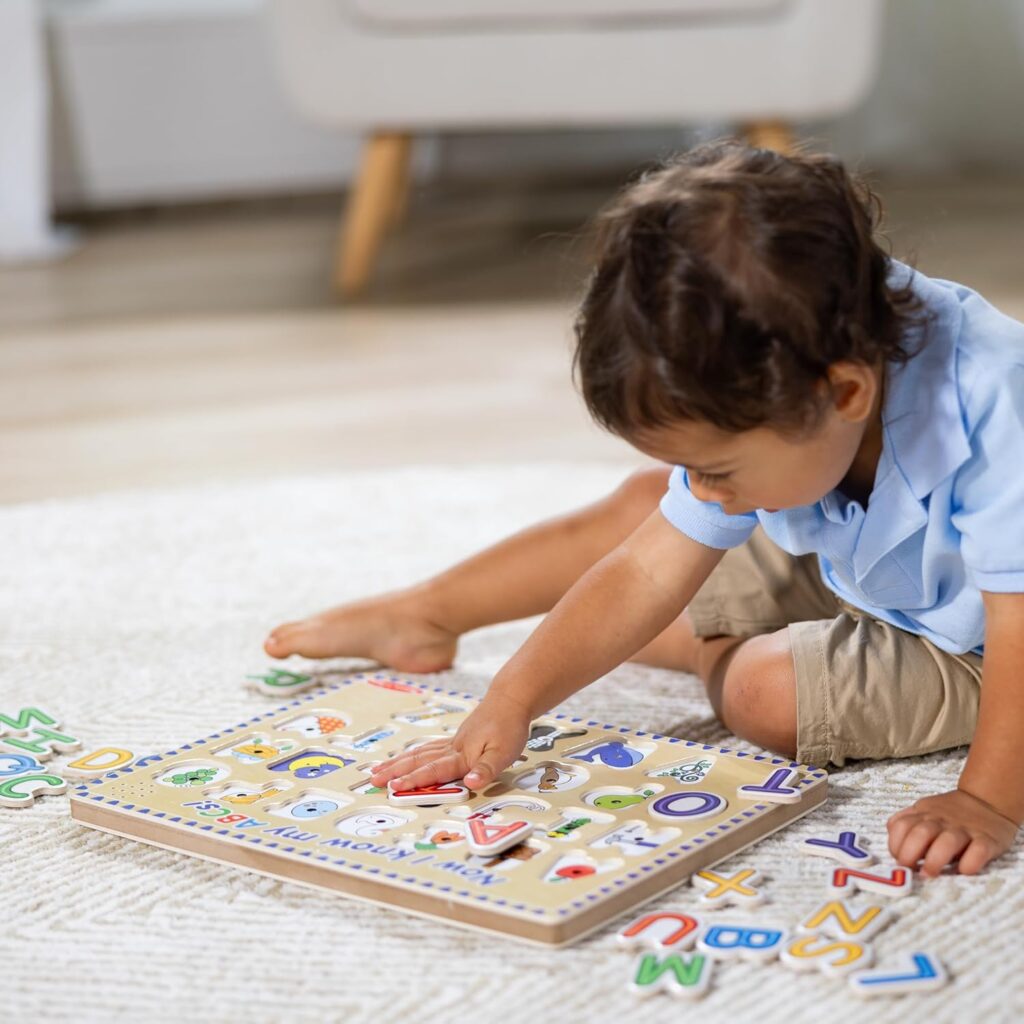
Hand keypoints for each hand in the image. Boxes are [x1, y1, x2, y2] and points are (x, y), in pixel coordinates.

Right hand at [369, 694, 531, 792]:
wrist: (510, 699)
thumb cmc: (509, 727)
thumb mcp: (504, 753)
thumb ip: (486, 770)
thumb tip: (470, 784)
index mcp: (462, 755)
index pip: (434, 770)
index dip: (414, 781)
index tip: (394, 787)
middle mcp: (452, 748)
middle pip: (418, 760)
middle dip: (395, 772)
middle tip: (373, 780)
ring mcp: (452, 742)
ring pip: (419, 753)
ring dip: (398, 763)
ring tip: (378, 770)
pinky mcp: (455, 739)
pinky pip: (427, 748)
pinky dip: (412, 754)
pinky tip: (406, 758)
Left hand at [887, 787, 1019, 876]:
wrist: (987, 800)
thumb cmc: (950, 813)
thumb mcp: (924, 810)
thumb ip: (907, 822)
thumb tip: (892, 840)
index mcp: (923, 814)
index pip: (901, 825)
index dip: (895, 844)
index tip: (898, 860)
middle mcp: (942, 821)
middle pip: (920, 834)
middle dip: (910, 854)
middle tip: (910, 870)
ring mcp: (965, 830)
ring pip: (947, 842)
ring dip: (935, 860)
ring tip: (929, 874)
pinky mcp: (988, 840)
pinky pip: (978, 851)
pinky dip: (969, 863)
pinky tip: (963, 870)